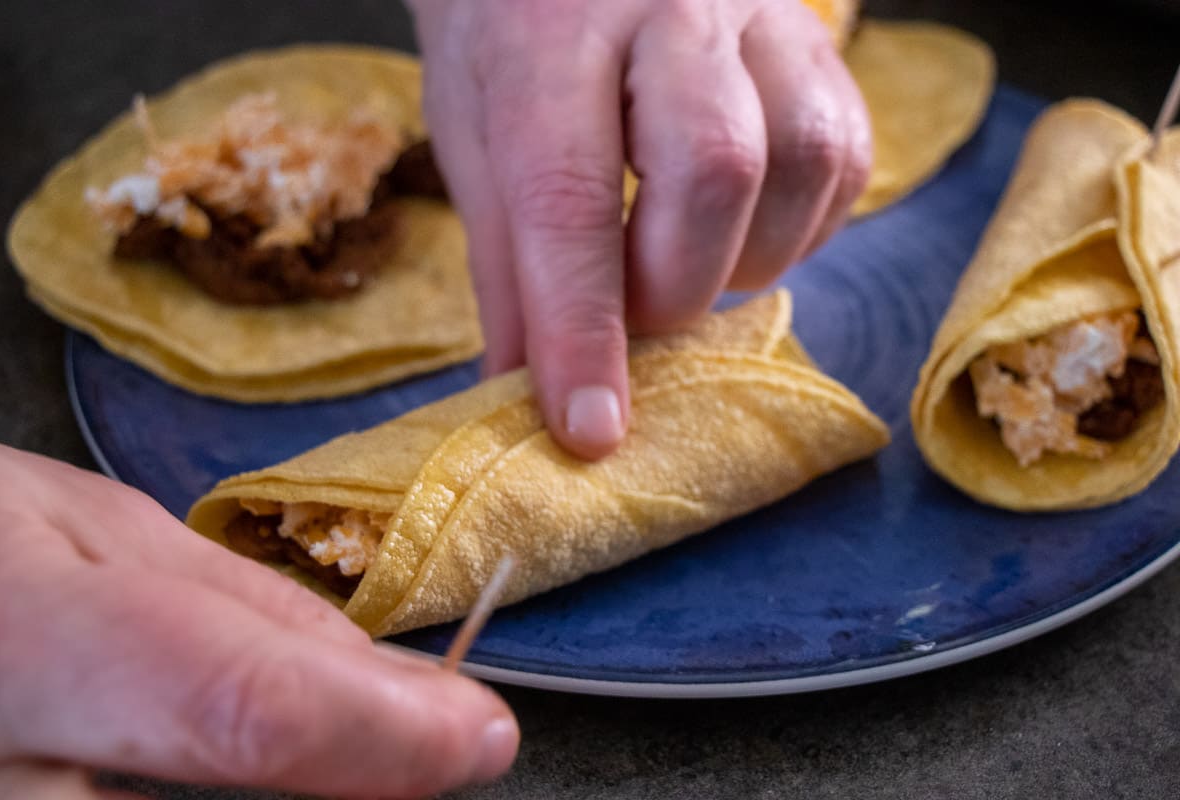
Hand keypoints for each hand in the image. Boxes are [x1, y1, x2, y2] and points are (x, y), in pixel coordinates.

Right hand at [0, 440, 517, 798]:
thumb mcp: (94, 532)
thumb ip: (249, 621)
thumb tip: (396, 689)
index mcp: (27, 636)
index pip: (237, 708)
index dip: (381, 735)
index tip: (479, 734)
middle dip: (349, 785)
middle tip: (415, 744)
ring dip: (286, 798)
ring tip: (328, 743)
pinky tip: (220, 772)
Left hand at [410, 0, 869, 458]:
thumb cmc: (509, 28)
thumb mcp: (475, 131)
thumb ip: (506, 261)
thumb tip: (527, 390)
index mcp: (551, 35)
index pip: (570, 198)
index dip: (582, 328)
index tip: (590, 429)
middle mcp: (670, 6)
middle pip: (714, 171)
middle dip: (673, 289)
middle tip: (634, 320)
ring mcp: (760, 12)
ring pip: (801, 160)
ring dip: (745, 259)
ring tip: (687, 263)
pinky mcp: (817, 37)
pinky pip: (844, 153)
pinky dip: (799, 226)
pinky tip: (743, 229)